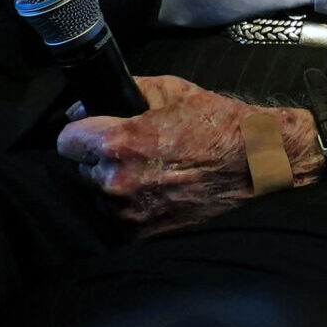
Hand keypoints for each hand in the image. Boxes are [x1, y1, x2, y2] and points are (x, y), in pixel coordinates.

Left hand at [57, 75, 317, 234]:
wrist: (261, 166)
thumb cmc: (222, 127)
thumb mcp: (174, 91)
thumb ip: (126, 92)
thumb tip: (88, 104)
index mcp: (119, 144)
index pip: (65, 141)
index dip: (82, 132)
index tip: (94, 132)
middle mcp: (118, 183)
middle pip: (84, 170)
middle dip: (103, 159)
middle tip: (138, 150)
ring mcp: (131, 214)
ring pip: (103, 196)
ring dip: (120, 185)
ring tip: (157, 171)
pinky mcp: (146, 235)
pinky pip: (124, 218)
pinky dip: (138, 206)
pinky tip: (165, 191)